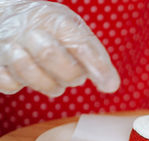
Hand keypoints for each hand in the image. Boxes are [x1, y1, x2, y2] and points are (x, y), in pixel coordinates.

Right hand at [0, 1, 119, 96]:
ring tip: (54, 79)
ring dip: (49, 85)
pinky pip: (9, 84)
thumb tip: (112, 87)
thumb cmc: (50, 32)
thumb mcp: (75, 34)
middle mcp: (28, 29)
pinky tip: (28, 78)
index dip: (96, 65)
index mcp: (55, 19)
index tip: (110, 85)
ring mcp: (7, 45)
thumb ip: (96, 58)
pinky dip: (22, 86)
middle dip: (69, 74)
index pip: (78, 42)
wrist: (8, 19)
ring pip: (28, 72)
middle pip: (49, 54)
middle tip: (74, 77)